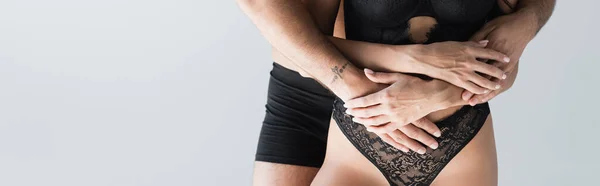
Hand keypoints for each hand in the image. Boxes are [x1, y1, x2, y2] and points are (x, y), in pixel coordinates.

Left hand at [344, 69, 458, 153]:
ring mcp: (395, 116)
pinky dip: (376, 129)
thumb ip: (379, 76)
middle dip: (355, 113)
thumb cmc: (415, 83)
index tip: (346, 104)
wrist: (432, 94)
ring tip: (355, 120)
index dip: (354, 103)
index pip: (365, 101)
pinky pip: (386, 129)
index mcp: (386, 95)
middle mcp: (389, 107)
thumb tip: (365, 71)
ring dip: (363, 121)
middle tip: (347, 113)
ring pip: (374, 122)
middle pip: (367, 112)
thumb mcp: (396, 76)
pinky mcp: (401, 123)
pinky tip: (370, 127)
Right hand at [406, 40, 510, 93]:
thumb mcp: (458, 43)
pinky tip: (484, 91)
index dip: (499, 56)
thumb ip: (473, 44)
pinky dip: (480, 90)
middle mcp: (469, 61)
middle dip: (498, 72)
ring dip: (492, 84)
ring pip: (483, 80)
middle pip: (489, 68)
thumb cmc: (440, 49)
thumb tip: (486, 43)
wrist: (426, 58)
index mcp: (469, 49)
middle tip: (504, 75)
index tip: (507, 58)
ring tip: (497, 85)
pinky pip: (473, 88)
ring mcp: (464, 72)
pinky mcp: (458, 81)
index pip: (489, 53)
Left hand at [462, 11, 536, 103]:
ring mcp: (508, 65)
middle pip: (487, 78)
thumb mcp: (488, 28)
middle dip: (476, 90)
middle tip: (466, 99)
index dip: (470, 76)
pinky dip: (493, 90)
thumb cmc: (504, 25)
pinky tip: (486, 97)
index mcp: (494, 49)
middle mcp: (501, 60)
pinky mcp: (511, 67)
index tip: (460, 85)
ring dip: (485, 94)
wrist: (523, 26)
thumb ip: (476, 40)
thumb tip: (464, 51)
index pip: (481, 66)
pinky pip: (502, 82)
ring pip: (495, 84)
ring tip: (474, 102)